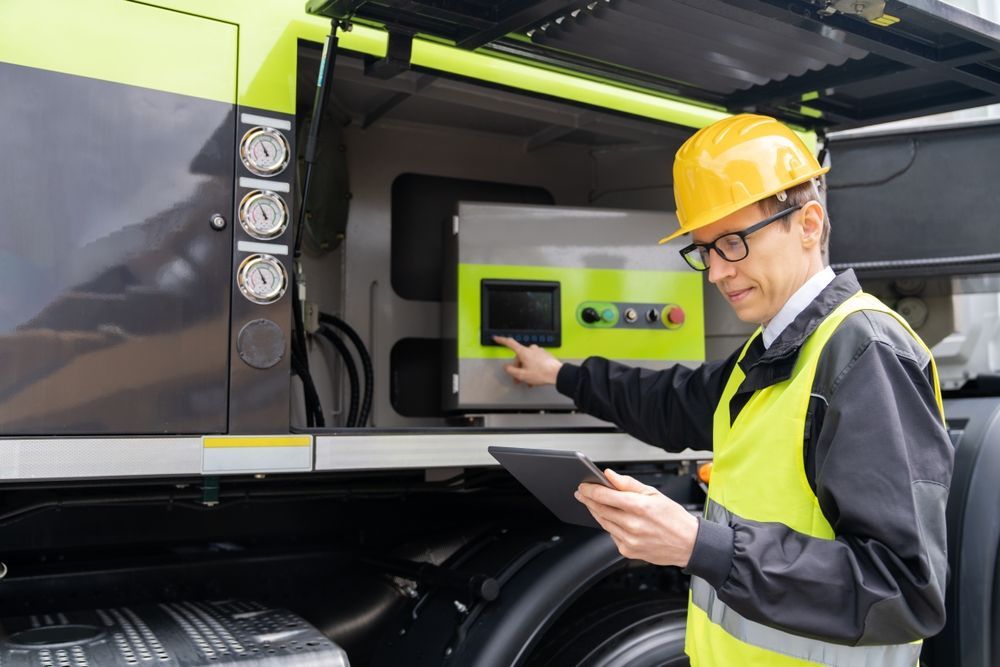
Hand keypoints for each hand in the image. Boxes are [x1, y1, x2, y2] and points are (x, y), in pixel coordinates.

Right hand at [493, 336, 562, 386]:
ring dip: (526, 369)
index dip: (501, 340)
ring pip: (527, 359)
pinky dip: (533, 367)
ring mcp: (539, 351)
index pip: (510, 343)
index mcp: (524, 352)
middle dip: (518, 367)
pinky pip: (535, 360)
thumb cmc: (542, 373)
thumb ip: (511, 370)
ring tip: (528, 380)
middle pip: (519, 357)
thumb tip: (506, 367)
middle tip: (518, 378)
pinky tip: (535, 376)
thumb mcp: (522, 375)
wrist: (557, 374)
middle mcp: (531, 349)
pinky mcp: (544, 355)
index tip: (496, 338)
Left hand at [575, 469, 698, 567]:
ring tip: (595, 504)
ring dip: (596, 512)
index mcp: (639, 506)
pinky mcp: (628, 551)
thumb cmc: (673, 517)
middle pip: (600, 509)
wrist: (688, 543)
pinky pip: (611, 535)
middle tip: (582, 493)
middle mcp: (632, 524)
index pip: (605, 496)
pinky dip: (610, 526)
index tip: (583, 486)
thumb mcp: (653, 493)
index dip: (590, 490)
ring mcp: (629, 539)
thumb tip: (610, 475)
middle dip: (588, 500)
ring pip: (603, 522)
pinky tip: (614, 520)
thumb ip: (628, 484)